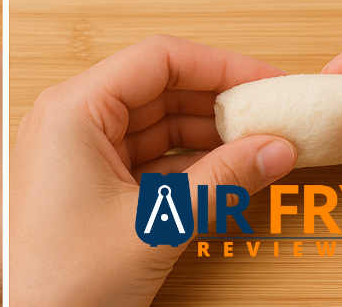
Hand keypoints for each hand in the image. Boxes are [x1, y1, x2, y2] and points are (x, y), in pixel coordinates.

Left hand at [10, 36, 295, 306]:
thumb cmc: (63, 280)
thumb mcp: (154, 225)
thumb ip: (222, 182)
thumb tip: (278, 148)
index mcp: (73, 109)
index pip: (158, 60)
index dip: (220, 66)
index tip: (268, 82)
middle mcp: (72, 118)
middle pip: (159, 87)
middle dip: (219, 101)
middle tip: (275, 116)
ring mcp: (78, 150)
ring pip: (156, 123)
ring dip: (209, 133)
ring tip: (262, 144)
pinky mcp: (88, 181)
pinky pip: (147, 156)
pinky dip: (189, 163)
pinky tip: (231, 170)